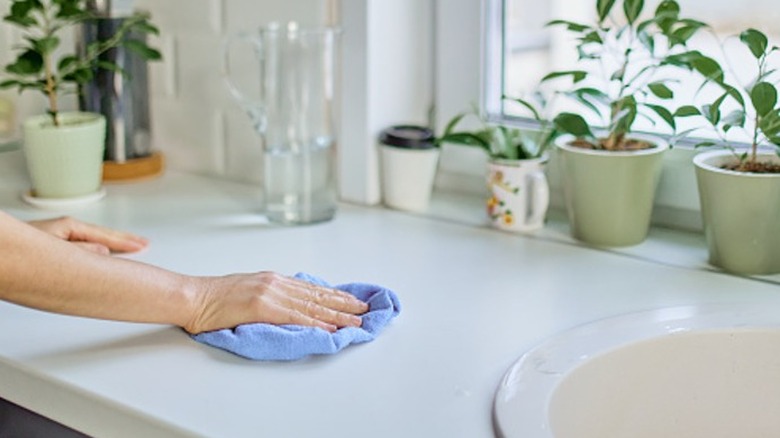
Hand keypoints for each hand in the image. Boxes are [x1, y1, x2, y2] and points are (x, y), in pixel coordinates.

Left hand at [27, 216, 147, 254]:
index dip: (126, 242)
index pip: (105, 235)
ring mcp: (60, 236)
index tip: (143, 246)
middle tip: (144, 244)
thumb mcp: (53, 247)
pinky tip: (104, 253)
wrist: (0, 251)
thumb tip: (104, 251)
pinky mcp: (54, 244)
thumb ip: (81, 250)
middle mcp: (65, 230)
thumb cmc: (15, 249)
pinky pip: (85, 243)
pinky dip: (100, 246)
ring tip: (132, 246)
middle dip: (124, 240)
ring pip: (94, 239)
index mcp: (68, 227)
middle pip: (102, 234)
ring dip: (113, 242)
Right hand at [184, 272, 369, 333]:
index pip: (311, 288)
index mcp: (273, 280)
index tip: (351, 300)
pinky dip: (316, 322)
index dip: (334, 295)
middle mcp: (276, 283)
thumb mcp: (248, 289)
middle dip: (344, 303)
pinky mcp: (263, 307)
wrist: (193, 297)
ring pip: (312, 306)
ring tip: (356, 320)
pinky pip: (295, 316)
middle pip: (317, 295)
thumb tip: (287, 304)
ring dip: (337, 314)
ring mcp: (271, 294)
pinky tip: (330, 327)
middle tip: (364, 309)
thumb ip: (269, 295)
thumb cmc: (214, 297)